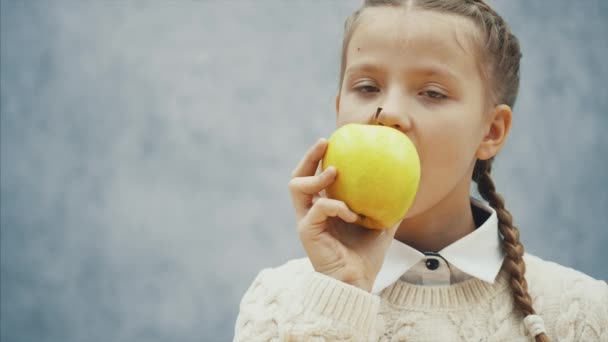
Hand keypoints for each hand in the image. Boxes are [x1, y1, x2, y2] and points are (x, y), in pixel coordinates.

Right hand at [288, 138, 401, 291]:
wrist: (355, 282)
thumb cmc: (365, 256)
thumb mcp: (382, 226)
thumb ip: (388, 207)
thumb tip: (409, 186)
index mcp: (323, 208)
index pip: (315, 177)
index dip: (320, 158)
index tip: (335, 141)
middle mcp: (310, 211)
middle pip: (298, 176)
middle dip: (308, 156)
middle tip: (324, 142)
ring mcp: (306, 220)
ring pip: (297, 187)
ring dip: (315, 176)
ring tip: (334, 172)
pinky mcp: (307, 231)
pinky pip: (319, 209)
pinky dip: (336, 206)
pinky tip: (352, 213)